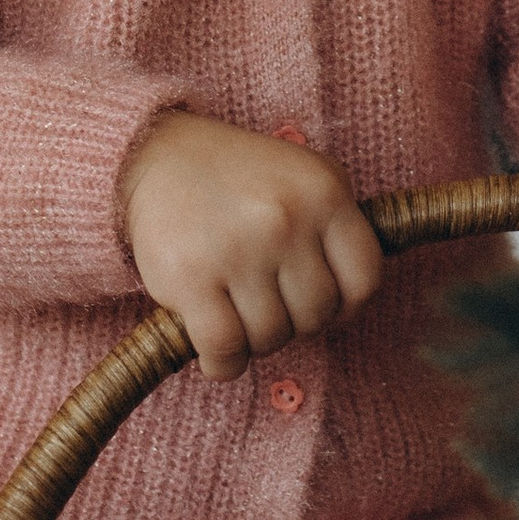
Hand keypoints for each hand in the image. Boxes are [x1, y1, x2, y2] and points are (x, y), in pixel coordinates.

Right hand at [119, 112, 383, 380]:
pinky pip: (225, 350)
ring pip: (271, 338)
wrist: (155, 155)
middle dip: (295, 322)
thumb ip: (336, 229)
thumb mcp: (303, 177)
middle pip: (316, 315)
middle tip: (269, 304)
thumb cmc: (238, 177)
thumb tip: (352, 303)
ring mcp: (238, 249)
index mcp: (324, 191)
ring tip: (239, 315)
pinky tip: (217, 352)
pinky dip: (224, 363)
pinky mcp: (190, 278)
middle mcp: (286, 219)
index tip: (324, 306)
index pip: (364, 281)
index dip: (346, 306)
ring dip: (256, 341)